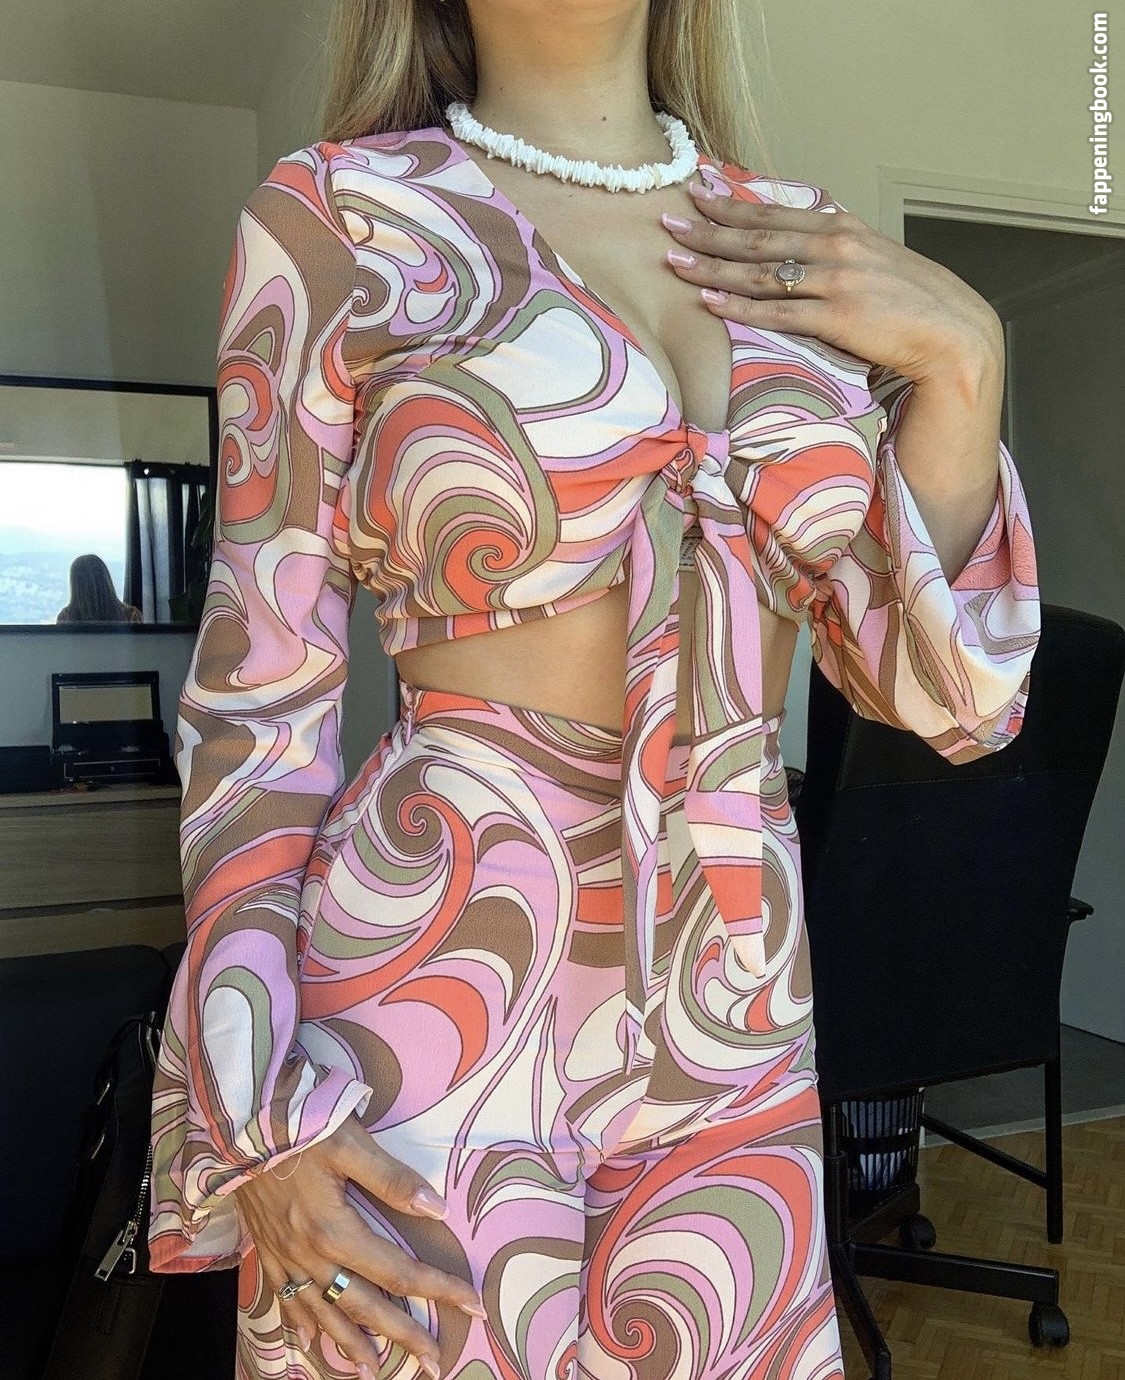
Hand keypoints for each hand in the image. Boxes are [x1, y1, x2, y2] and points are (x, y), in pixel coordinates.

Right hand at [231, 1112, 484, 1378]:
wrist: (236, 1124)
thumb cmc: (297, 1125)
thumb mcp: (349, 1142)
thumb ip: (392, 1179)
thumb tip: (437, 1209)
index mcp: (336, 1232)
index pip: (399, 1272)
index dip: (438, 1290)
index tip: (472, 1306)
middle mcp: (310, 1255)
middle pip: (364, 1306)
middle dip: (403, 1336)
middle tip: (434, 1363)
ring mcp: (285, 1256)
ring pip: (324, 1312)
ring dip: (352, 1344)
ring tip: (374, 1370)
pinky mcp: (266, 1248)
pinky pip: (286, 1299)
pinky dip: (302, 1322)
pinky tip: (313, 1337)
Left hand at [660, 180, 1004, 386]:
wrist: (953, 334)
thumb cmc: (914, 304)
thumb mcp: (876, 260)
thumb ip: (839, 248)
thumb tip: (808, 239)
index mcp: (843, 228)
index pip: (776, 212)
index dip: (733, 204)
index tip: (698, 192)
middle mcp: (836, 245)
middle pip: (758, 236)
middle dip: (708, 228)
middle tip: (667, 220)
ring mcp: (836, 279)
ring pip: (759, 271)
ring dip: (712, 265)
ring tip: (674, 261)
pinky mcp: (837, 316)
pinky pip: (777, 311)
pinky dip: (739, 306)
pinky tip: (709, 301)